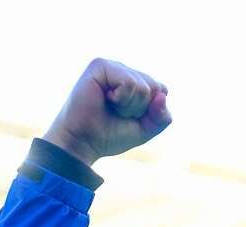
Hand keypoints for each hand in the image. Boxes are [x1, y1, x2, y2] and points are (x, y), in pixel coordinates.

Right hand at [44, 58, 170, 167]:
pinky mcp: (100, 65)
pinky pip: (129, 82)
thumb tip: (163, 95)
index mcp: (134, 81)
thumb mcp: (145, 130)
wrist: (82, 143)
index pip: (161, 90)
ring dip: (129, 105)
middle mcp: (124, 71)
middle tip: (118, 113)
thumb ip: (162, 117)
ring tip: (110, 107)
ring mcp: (112, 66)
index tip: (128, 117)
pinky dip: (121, 98)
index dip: (150, 111)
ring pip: (143, 86)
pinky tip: (106, 98)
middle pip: (155, 87)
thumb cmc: (109, 136)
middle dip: (140, 108)